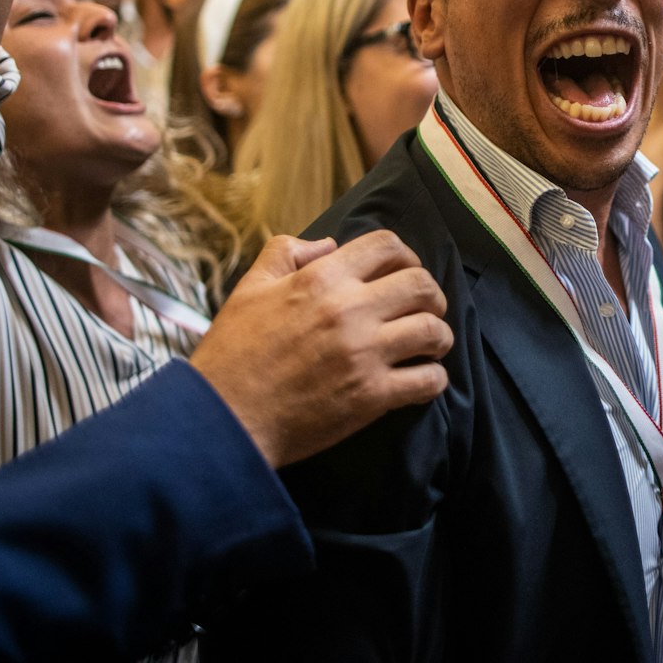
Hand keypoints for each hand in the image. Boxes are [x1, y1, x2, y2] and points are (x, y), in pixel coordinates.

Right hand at [190, 231, 451, 467]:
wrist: (224, 418)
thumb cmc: (233, 353)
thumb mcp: (250, 288)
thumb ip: (285, 253)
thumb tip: (329, 243)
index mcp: (321, 278)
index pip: (387, 245)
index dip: (404, 256)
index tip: (403, 273)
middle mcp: (349, 310)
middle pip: (421, 285)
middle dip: (431, 295)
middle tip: (424, 310)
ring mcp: (364, 354)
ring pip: (433, 330)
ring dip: (438, 337)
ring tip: (430, 345)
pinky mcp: (371, 396)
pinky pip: (428, 380)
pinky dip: (433, 379)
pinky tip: (421, 379)